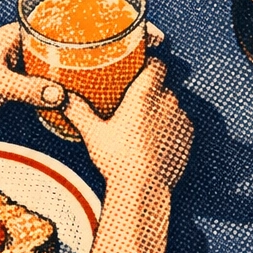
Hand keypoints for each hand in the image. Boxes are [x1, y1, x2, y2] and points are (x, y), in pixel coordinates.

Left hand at [0, 22, 166, 117]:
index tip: (134, 21)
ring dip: (103, 56)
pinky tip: (103, 86)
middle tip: (146, 41)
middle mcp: (33, 40)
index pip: (72, 16)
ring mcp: (34, 58)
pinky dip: (87, 77)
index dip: (105, 17)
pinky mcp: (32, 78)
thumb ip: (27, 90)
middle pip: (83, 33)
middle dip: (114, 34)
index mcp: (24, 30)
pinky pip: (68, 73)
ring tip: (134, 62)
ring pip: (78, 53)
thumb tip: (59, 97)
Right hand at [64, 57, 192, 191]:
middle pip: (162, 86)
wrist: (145, 188)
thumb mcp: (93, 133)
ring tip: (143, 126)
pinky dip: (171, 126)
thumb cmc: (118, 159)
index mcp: (144, 95)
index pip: (157, 65)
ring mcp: (181, 118)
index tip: (141, 68)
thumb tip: (61, 97)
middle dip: (151, 92)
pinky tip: (156, 139)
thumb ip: (78, 111)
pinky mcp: (190, 135)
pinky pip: (181, 122)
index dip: (150, 64)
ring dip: (162, 110)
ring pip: (172, 105)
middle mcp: (167, 102)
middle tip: (133, 105)